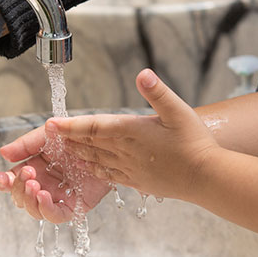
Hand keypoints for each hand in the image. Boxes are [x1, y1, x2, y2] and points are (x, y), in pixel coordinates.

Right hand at [0, 125, 111, 223]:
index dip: (3, 183)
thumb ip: (25, 145)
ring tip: (34, 185)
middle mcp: (44, 184)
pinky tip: (43, 196)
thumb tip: (3, 153)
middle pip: (21, 198)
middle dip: (19, 188)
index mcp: (34, 168)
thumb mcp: (47, 135)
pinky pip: (57, 215)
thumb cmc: (76, 136)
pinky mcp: (75, 205)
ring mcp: (58, 196)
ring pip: (35, 210)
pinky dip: (46, 209)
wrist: (105, 140)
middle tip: (28, 173)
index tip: (2, 178)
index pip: (12, 182)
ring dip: (29, 200)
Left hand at [49, 69, 218, 201]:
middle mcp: (126, 151)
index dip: (70, 125)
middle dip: (69, 139)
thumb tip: (143, 74)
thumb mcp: (179, 111)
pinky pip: (110, 176)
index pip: (93, 127)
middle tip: (51, 135)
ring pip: (97, 160)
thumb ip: (158, 92)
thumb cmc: (195, 143)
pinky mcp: (138, 182)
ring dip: (79, 154)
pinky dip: (96, 171)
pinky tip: (92, 169)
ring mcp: (130, 169)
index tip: (51, 123)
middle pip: (90, 144)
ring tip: (65, 149)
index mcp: (132, 131)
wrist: (207, 178)